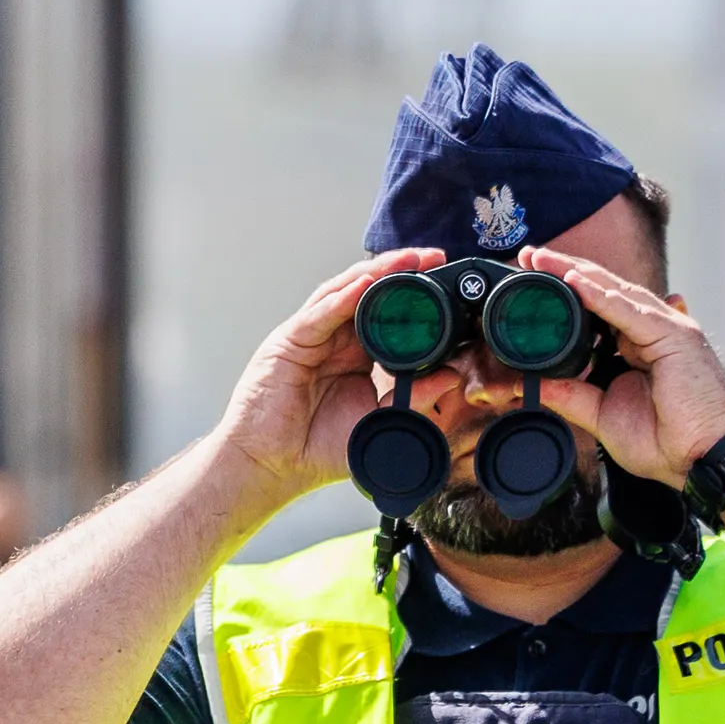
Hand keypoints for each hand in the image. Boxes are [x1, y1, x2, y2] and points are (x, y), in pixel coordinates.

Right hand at [210, 250, 443, 512]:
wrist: (273, 466)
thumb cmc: (317, 448)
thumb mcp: (379, 421)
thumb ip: (413, 398)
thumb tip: (451, 376)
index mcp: (356, 355)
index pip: (388, 313)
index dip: (415, 295)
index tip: (447, 282)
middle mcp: (334, 339)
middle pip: (368, 293)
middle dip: (400, 271)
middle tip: (434, 257)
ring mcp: (312, 337)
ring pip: (345, 292)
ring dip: (375, 273)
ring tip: (406, 259)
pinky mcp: (290, 341)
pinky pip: (320, 313)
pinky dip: (342, 297)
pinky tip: (364, 283)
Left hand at [517, 248, 724, 487]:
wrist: (701, 459)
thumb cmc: (666, 441)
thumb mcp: (602, 416)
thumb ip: (571, 395)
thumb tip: (535, 384)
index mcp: (636, 345)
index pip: (597, 306)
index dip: (567, 290)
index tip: (533, 278)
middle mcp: (652, 329)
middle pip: (604, 289)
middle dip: (566, 270)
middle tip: (529, 255)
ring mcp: (666, 327)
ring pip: (615, 291)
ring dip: (577, 273)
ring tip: (542, 260)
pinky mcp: (675, 335)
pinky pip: (630, 311)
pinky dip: (601, 297)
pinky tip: (574, 282)